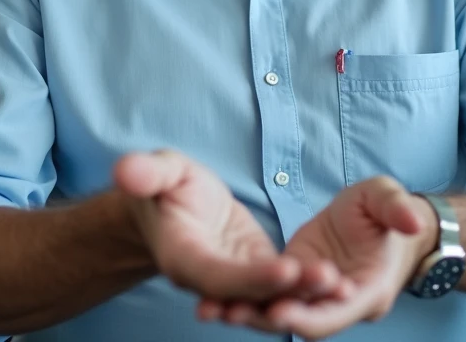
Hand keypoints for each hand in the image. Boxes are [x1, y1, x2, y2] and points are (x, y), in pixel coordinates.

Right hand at [113, 150, 344, 303]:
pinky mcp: (251, 273)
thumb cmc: (162, 184)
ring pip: (268, 295)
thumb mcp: (158, 171)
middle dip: (289, 289)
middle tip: (329, 280)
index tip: (285, 268)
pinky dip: (305, 285)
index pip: (218, 275)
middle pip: (250, 293)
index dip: (251, 276)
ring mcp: (231, 280)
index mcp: (182, 258)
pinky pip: (279, 285)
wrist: (167, 205)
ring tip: (340, 283)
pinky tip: (337, 281)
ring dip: (304, 292)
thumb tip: (125, 169)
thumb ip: (146, 174)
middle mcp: (208, 280)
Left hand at [200, 176, 437, 339]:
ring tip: (210, 310)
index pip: (337, 312)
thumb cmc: (387, 211)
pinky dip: (246, 301)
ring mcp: (318, 298)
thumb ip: (397, 208)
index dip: (308, 312)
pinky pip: (271, 298)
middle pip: (303, 322)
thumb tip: (412, 220)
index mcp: (368, 289)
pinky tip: (213, 300)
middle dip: (266, 319)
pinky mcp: (298, 285)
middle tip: (230, 312)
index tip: (278, 308)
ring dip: (249, 314)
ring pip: (283, 314)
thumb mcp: (389, 199)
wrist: (385, 224)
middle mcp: (342, 304)